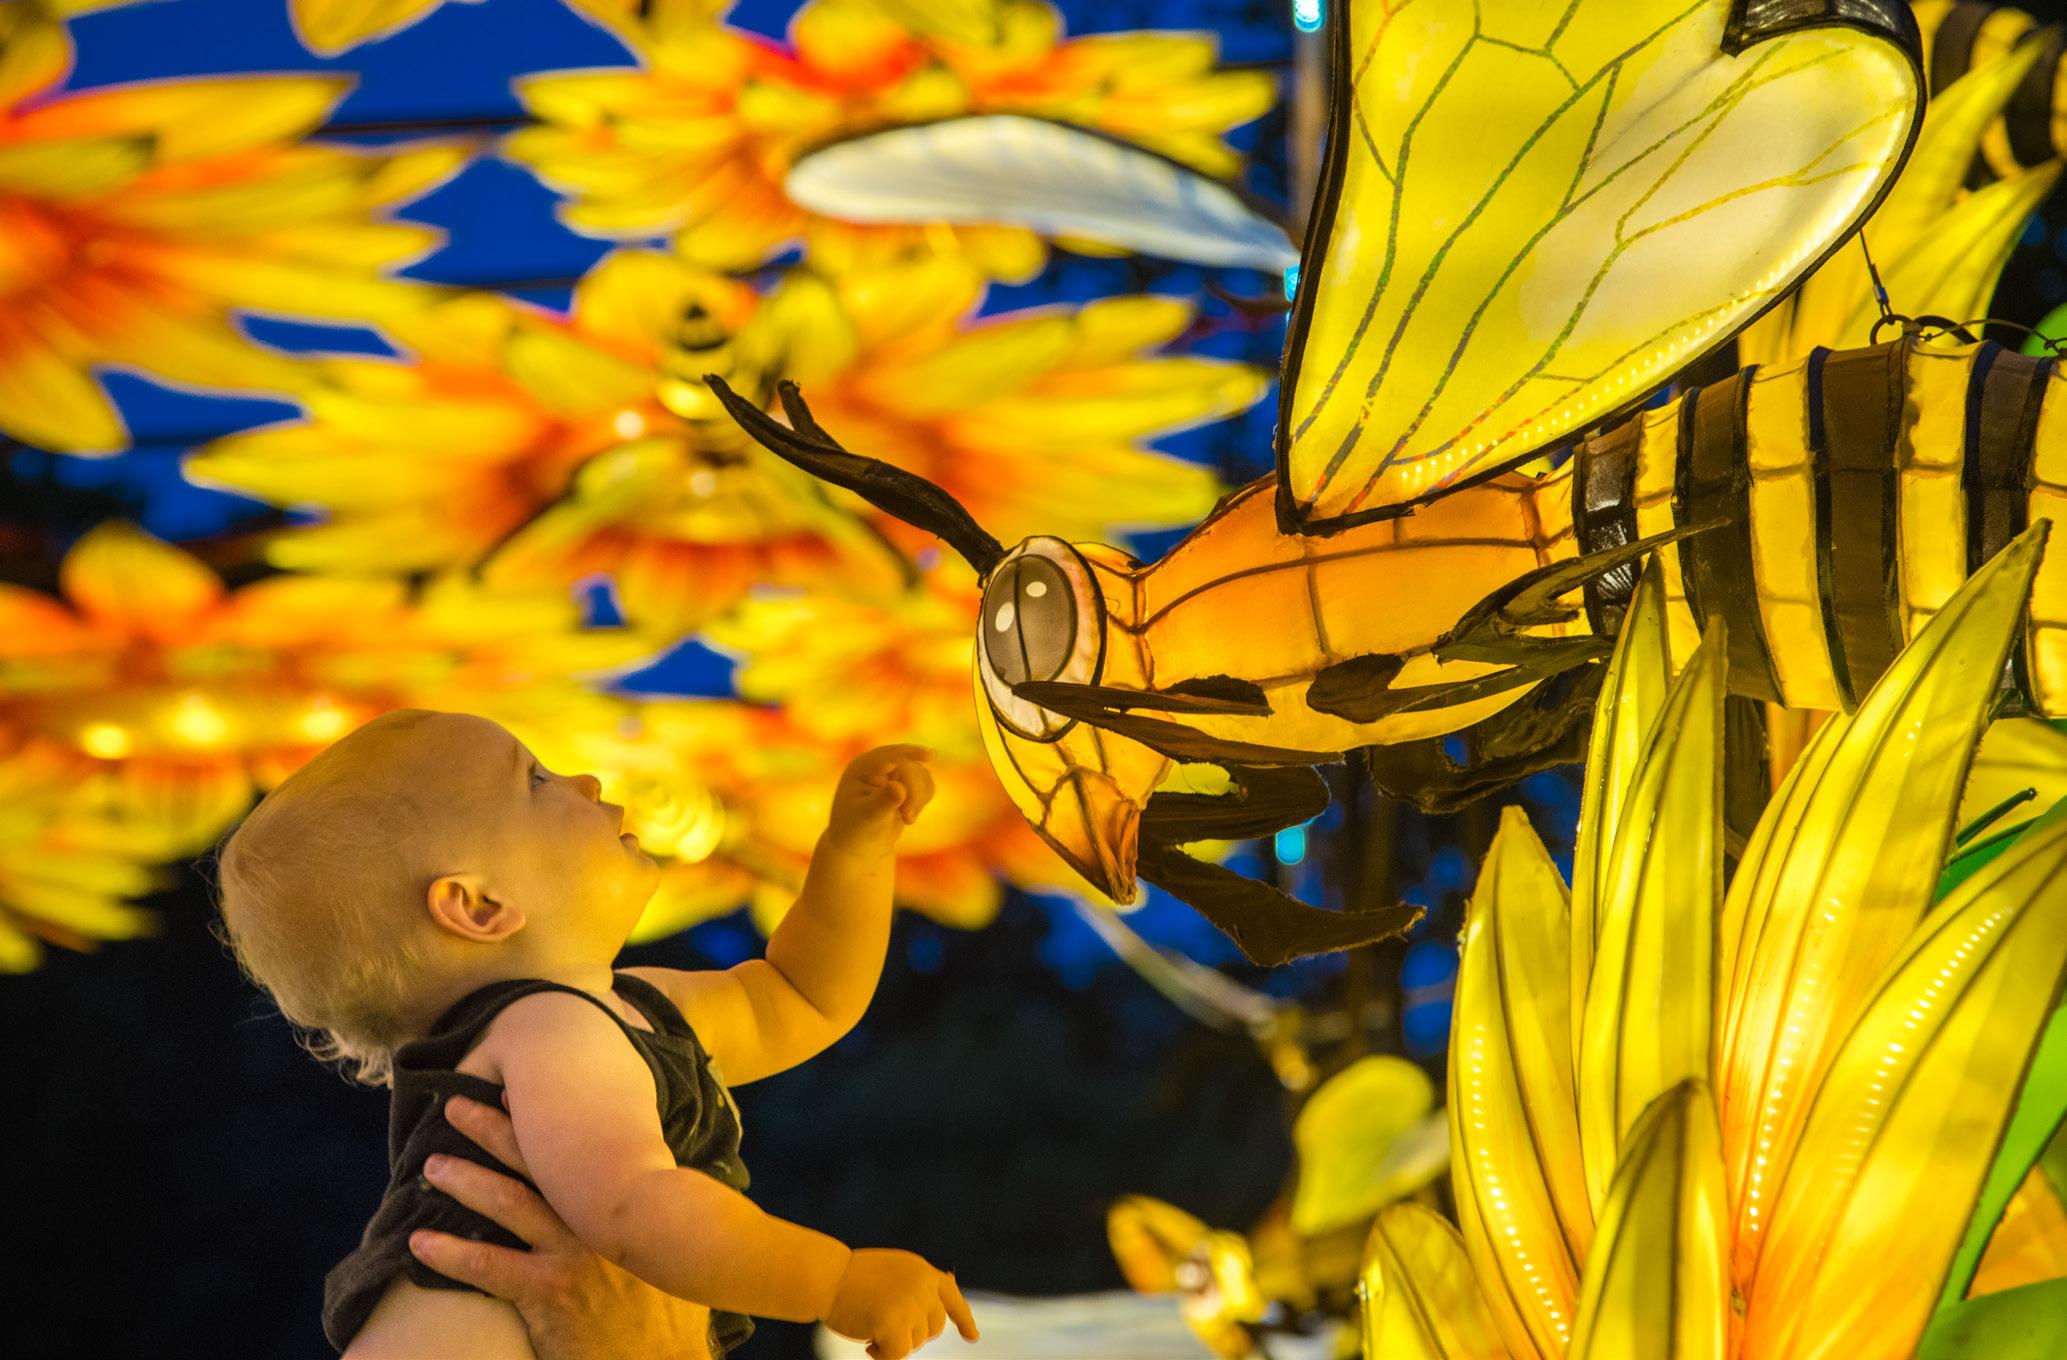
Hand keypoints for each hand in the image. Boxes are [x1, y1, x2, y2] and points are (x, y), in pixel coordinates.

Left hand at [408, 1095, 713, 1359]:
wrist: (665, 1357)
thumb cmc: (660, 1307)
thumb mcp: (654, 1248)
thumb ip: (628, 1216)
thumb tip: (610, 1186)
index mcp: (617, 1202)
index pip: (577, 1147)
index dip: (541, 1118)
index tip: (509, 1089)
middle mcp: (596, 1216)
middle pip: (538, 1159)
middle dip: (493, 1127)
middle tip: (455, 1103)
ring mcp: (573, 1254)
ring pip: (508, 1202)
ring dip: (464, 1179)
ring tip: (431, 1166)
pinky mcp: (550, 1294)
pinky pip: (490, 1267)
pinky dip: (451, 1253)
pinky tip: (420, 1242)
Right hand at [823, 1248, 977, 1359]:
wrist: (827, 1276)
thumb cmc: (851, 1277)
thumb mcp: (892, 1274)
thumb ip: (916, 1287)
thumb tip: (945, 1294)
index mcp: (921, 1271)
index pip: (951, 1297)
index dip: (963, 1319)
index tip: (972, 1337)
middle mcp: (922, 1285)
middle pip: (933, 1329)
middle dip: (911, 1335)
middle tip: (883, 1329)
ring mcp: (911, 1304)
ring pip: (915, 1344)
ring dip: (893, 1344)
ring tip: (870, 1329)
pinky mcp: (896, 1323)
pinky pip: (899, 1355)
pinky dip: (884, 1356)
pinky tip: (868, 1344)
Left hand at [824, 745, 935, 857]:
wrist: (861, 844)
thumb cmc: (858, 830)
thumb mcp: (868, 817)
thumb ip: (882, 801)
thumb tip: (899, 788)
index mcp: (862, 768)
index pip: (889, 755)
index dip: (910, 753)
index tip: (930, 755)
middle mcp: (878, 765)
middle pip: (909, 768)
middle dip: (914, 793)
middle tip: (908, 820)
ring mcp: (893, 771)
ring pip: (921, 775)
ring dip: (918, 799)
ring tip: (906, 820)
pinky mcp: (906, 781)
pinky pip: (926, 782)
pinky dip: (922, 800)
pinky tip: (908, 814)